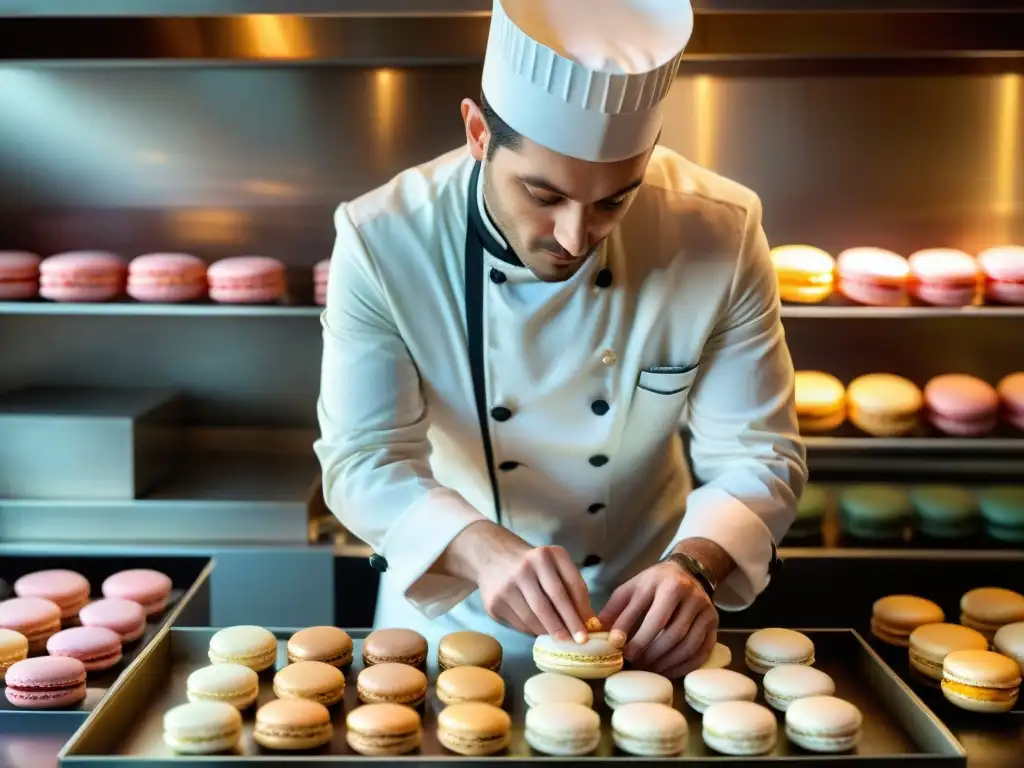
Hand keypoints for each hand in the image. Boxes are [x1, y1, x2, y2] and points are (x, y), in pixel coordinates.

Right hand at [440, 521, 595, 642]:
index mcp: (547, 555)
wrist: (492, 557)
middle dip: (569, 624)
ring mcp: (508, 585)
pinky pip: (520, 624)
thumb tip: (588, 621)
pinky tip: (542, 633)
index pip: (571, 584)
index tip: (590, 627)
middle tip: (580, 642)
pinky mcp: (494, 603)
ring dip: (551, 632)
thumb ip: (571, 587)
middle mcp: (526, 567)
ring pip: (535, 617)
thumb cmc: (532, 565)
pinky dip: (534, 631)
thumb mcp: (553, 564)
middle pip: (553, 601)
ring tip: (562, 640)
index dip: (582, 608)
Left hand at [598, 561, 717, 677]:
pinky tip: (668, 670)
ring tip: (649, 667)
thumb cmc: (655, 583)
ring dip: (666, 662)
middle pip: (672, 633)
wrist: (688, 571)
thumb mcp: (632, 588)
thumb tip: (597, 632)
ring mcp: (706, 610)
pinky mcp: (714, 624)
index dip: (635, 638)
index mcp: (668, 584)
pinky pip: (701, 652)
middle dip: (651, 653)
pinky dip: (684, 666)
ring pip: (688, 645)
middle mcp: (691, 596)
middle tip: (634, 662)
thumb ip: (615, 609)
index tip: (619, 650)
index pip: (652, 617)